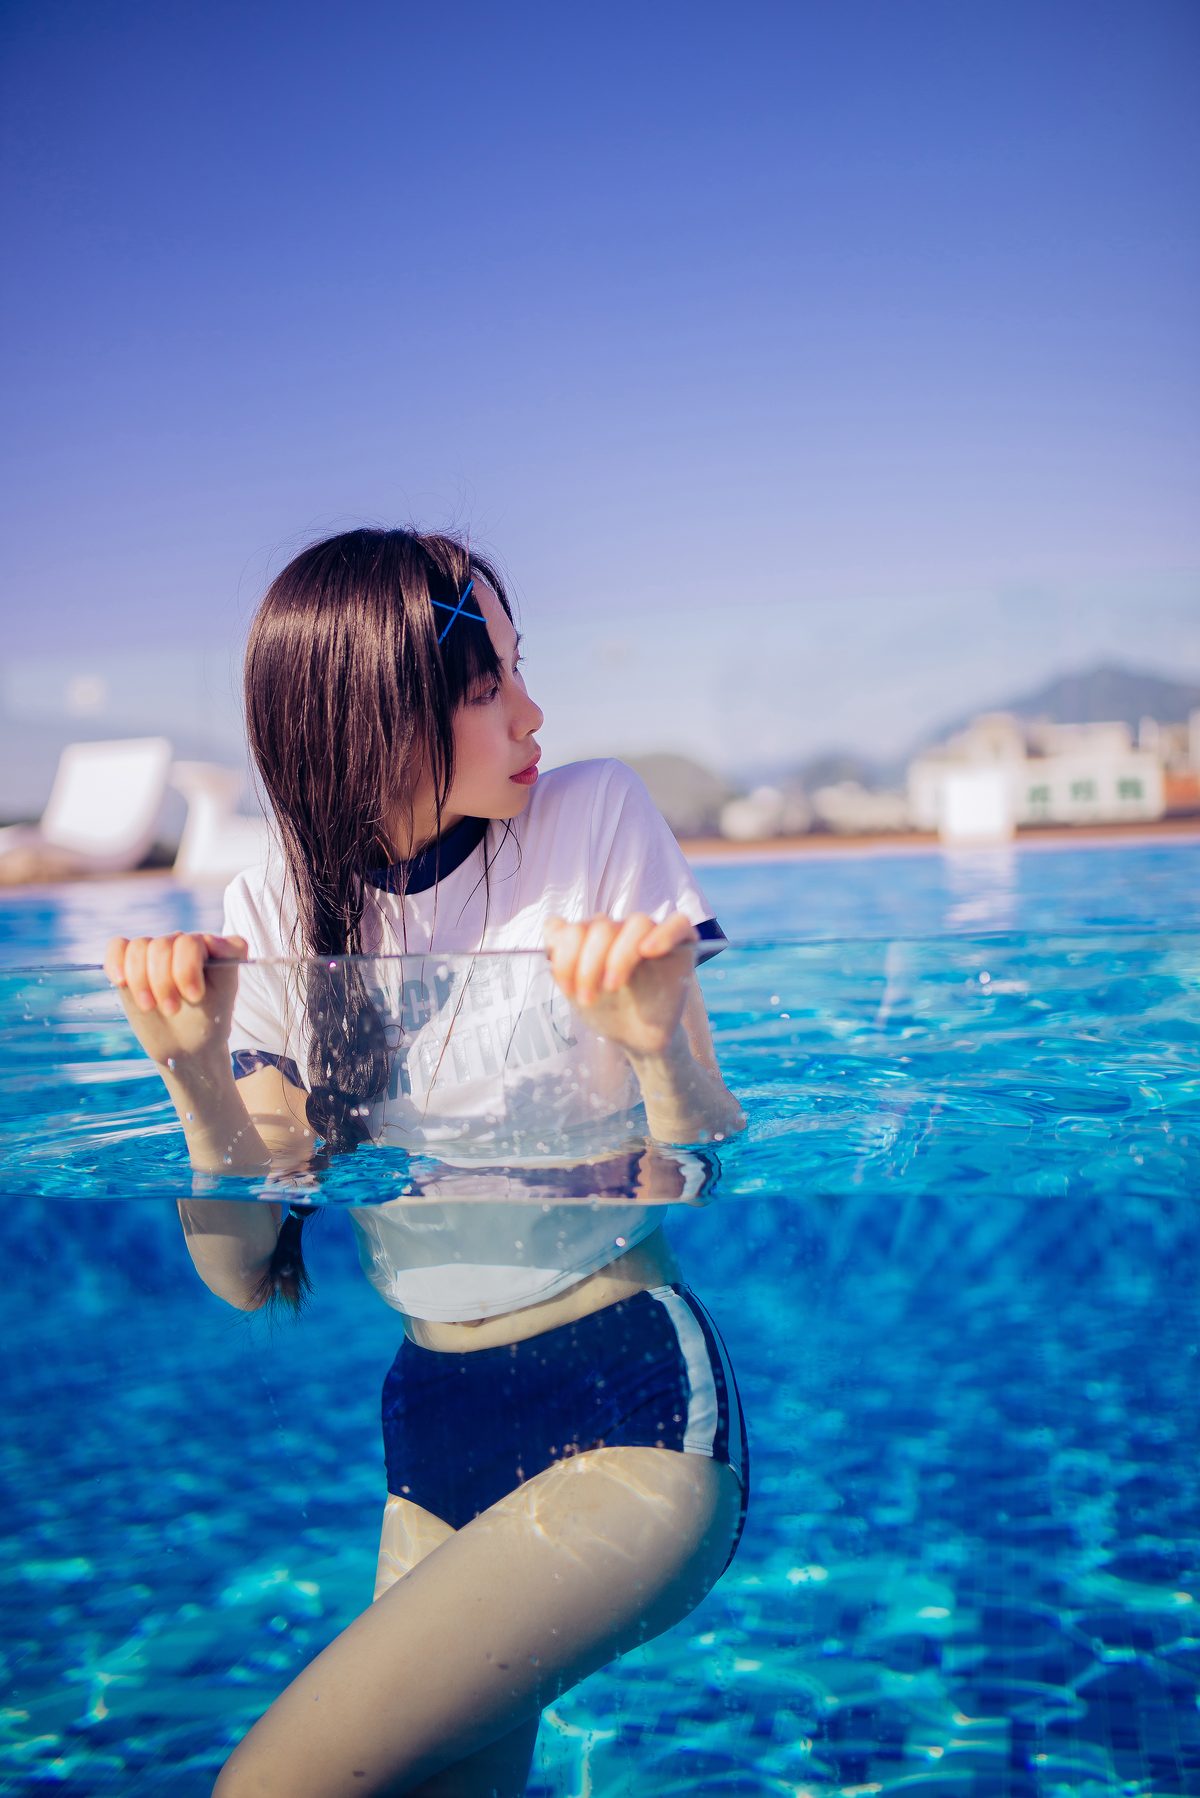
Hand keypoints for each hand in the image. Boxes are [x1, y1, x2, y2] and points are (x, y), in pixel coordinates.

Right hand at [103, 932, 247, 1070]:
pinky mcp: (135, 963)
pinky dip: (115, 962)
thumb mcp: (225, 995)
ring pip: (139, 947)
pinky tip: (121, 981)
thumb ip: (225, 962)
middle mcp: (188, 944)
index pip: (193, 941)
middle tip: (171, 1010)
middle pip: (163, 945)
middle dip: (163, 981)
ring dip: (140, 980)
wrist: (187, 1046)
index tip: (194, 996)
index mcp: (215, 947)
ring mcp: (161, 951)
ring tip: (149, 1006)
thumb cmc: (210, 1021)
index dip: (187, 968)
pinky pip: (118, 947)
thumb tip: (208, 938)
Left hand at [543, 912, 697, 1057]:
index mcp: (594, 936)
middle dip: (588, 965)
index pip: (575, 928)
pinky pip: (678, 924)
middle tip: (588, 999)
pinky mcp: (682, 945)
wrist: (638, 1040)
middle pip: (602, 926)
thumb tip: (553, 925)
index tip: (567, 989)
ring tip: (613, 986)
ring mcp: (652, 935)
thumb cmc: (609, 1012)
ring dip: (620, 956)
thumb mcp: (577, 990)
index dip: (566, 957)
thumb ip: (562, 958)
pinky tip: (648, 951)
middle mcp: (622, 930)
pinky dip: (664, 934)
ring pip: (637, 923)